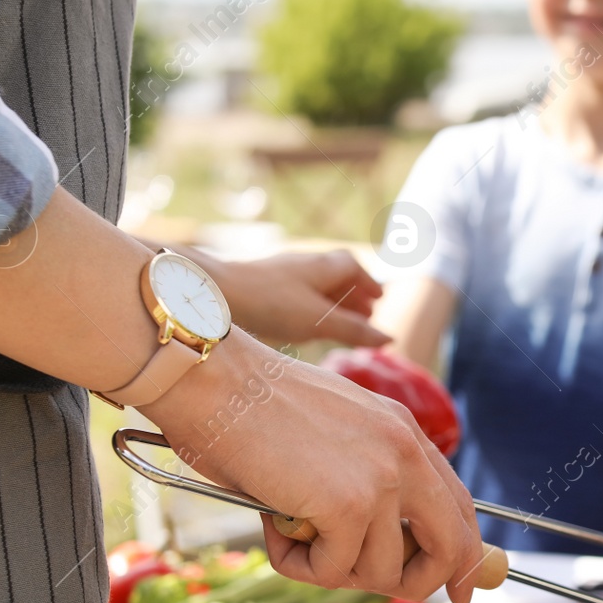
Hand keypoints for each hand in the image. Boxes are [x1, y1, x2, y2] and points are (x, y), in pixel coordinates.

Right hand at [143, 333, 483, 602]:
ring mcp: (381, 479)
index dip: (463, 557)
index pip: (461, 507)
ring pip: (380, 571)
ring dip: (328, 568)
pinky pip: (332, 570)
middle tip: (363, 581)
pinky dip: (295, 563)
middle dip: (417, 584)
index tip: (456, 591)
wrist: (210, 378)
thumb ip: (365, 480)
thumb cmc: (248, 407)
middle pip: (451, 548)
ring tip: (286, 530)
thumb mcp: (331, 436)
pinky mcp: (347, 505)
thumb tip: (382, 551)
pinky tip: (269, 524)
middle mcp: (404, 453)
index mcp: (404, 433)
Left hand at [202, 248, 388, 346]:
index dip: (368, 283)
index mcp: (324, 265)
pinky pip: (293, 292)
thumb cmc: (271, 302)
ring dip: (330, 300)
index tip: (379, 298)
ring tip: (337, 320)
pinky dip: (308, 305)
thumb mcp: (320, 321)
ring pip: (313, 283)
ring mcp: (280, 272)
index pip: (354, 267)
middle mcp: (303, 263)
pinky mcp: (260, 285)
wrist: (214, 291)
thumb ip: (354, 331)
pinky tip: (301, 321)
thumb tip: (388, 339)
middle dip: (352, 292)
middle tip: (365, 312)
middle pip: (335, 274)